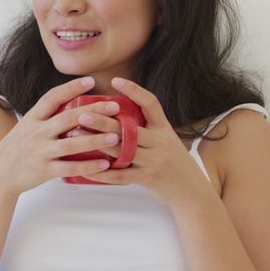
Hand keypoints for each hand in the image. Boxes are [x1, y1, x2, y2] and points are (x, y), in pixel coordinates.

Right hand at [0, 77, 124, 195]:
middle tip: (115, 107)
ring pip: (71, 144)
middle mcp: (36, 133)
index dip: (71, 88)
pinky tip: (104, 164)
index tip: (91, 81)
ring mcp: (40, 152)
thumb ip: (45, 118)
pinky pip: (69, 167)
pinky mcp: (44, 170)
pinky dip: (88, 166)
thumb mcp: (24, 128)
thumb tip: (70, 106)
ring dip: (95, 139)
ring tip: (115, 136)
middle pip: (67, 118)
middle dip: (93, 112)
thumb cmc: (15, 150)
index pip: (52, 98)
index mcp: (32, 119)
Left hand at [82, 77, 217, 209]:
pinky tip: (86, 169)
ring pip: (123, 149)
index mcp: (164, 128)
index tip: (115, 80)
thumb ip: (147, 128)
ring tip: (78, 137)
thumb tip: (118, 113)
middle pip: (129, 128)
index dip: (134, 90)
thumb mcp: (166, 139)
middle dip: (104, 121)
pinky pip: (121, 175)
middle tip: (83, 113)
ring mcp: (154, 161)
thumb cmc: (173, 162)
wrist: (191, 190)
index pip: (151, 103)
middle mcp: (160, 142)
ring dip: (98, 143)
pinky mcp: (147, 179)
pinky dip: (102, 173)